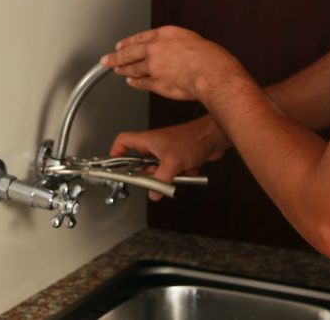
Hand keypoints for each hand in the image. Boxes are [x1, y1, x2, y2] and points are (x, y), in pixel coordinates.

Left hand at [100, 26, 247, 102]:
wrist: (211, 72)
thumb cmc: (209, 57)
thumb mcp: (192, 40)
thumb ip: (177, 44)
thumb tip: (173, 50)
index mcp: (165, 34)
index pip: (140, 37)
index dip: (128, 42)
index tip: (121, 45)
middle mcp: (156, 49)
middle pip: (129, 52)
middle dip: (115, 56)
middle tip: (106, 59)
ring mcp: (154, 66)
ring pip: (132, 68)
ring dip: (122, 69)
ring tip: (116, 70)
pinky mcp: (156, 83)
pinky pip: (141, 83)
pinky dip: (134, 82)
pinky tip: (130, 82)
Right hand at [109, 115, 231, 200]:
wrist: (214, 137)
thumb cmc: (194, 139)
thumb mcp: (172, 163)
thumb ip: (160, 180)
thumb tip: (153, 192)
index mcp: (147, 140)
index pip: (122, 142)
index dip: (115, 153)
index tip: (114, 166)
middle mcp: (155, 145)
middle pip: (140, 163)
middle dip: (148, 174)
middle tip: (152, 180)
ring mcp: (166, 152)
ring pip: (158, 170)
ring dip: (168, 176)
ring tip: (177, 173)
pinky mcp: (178, 158)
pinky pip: (172, 172)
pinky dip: (180, 174)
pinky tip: (189, 170)